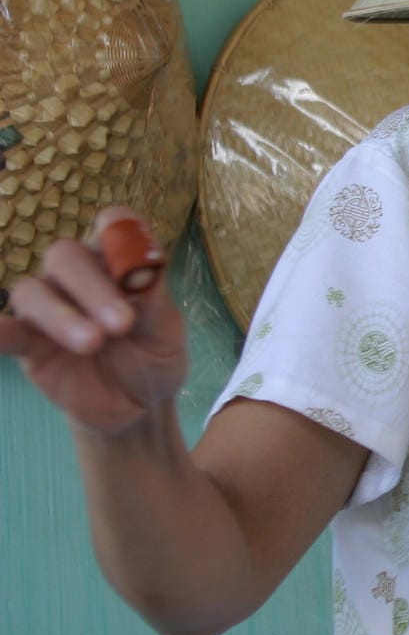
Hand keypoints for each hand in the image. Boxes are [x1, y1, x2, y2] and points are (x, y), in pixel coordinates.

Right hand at [0, 207, 188, 434]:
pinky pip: (8, 330)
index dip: (118, 229)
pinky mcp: (27, 342)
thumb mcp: (167, 335)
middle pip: (66, 256)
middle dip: (93, 287)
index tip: (131, 250)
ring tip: (93, 343)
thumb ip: (156, 304)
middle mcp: (76, 277)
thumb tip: (145, 273)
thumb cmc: (153, 358)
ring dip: (60, 315)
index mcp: (116, 263)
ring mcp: (48, 307)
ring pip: (33, 291)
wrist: (135, 407)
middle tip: (121, 323)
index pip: (111, 227)